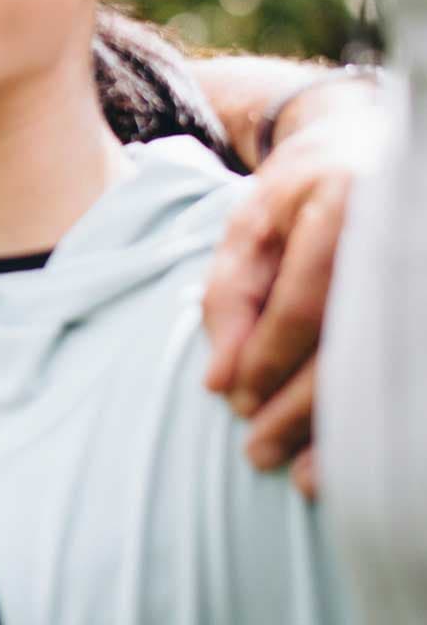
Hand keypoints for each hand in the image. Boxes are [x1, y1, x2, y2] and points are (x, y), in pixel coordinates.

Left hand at [203, 97, 385, 497]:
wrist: (372, 146)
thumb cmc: (301, 190)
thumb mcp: (250, 223)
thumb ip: (229, 294)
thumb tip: (219, 381)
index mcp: (343, 204)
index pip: (303, 302)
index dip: (266, 358)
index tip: (234, 402)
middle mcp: (398, 235)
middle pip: (350, 345)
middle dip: (300, 408)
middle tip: (257, 453)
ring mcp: (423, 271)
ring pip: (389, 368)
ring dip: (343, 432)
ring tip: (300, 478)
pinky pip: (410, 373)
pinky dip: (385, 421)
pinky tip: (357, 462)